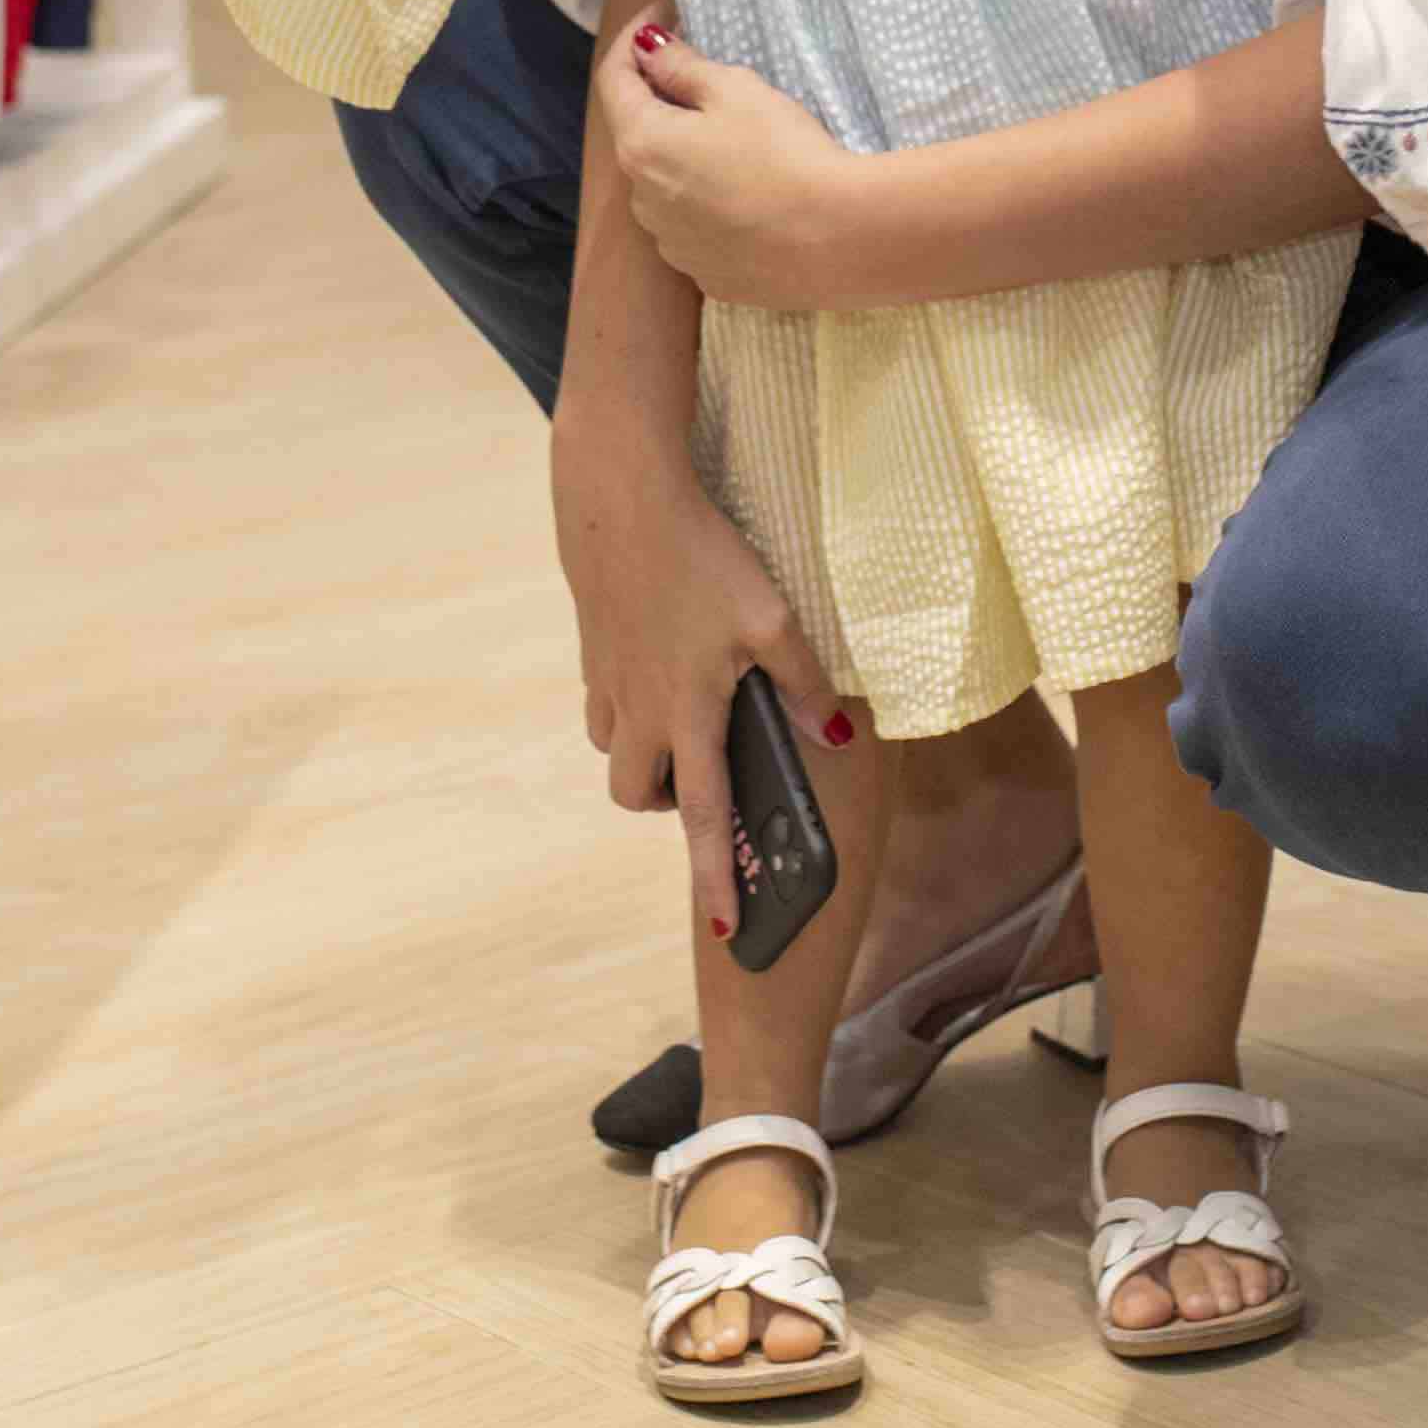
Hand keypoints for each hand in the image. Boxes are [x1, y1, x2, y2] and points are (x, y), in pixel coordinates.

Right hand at [550, 401, 848, 941]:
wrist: (620, 499)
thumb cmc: (704, 558)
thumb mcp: (772, 618)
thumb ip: (805, 682)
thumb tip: (834, 732)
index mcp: (687, 716)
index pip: (703, 819)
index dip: (715, 877)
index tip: (724, 929)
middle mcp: (638, 712)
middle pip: (636, 795)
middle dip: (668, 806)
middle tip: (705, 779)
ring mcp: (607, 681)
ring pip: (612, 750)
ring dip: (644, 755)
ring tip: (687, 722)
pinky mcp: (592, 647)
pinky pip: (604, 703)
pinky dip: (629, 707)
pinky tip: (661, 664)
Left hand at [605, 22, 884, 307]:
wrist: (840, 239)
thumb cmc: (786, 153)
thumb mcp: (736, 91)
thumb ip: (682, 67)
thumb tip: (648, 49)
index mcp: (642, 146)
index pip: (614, 80)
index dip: (632, 39)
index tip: (659, 15)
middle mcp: (643, 201)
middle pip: (638, 134)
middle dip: (659, 99)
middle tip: (698, 69)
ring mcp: (673, 244)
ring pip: (664, 185)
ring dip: (682, 154)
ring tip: (729, 136)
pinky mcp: (708, 274)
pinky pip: (694, 225)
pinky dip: (707, 198)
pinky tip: (747, 189)